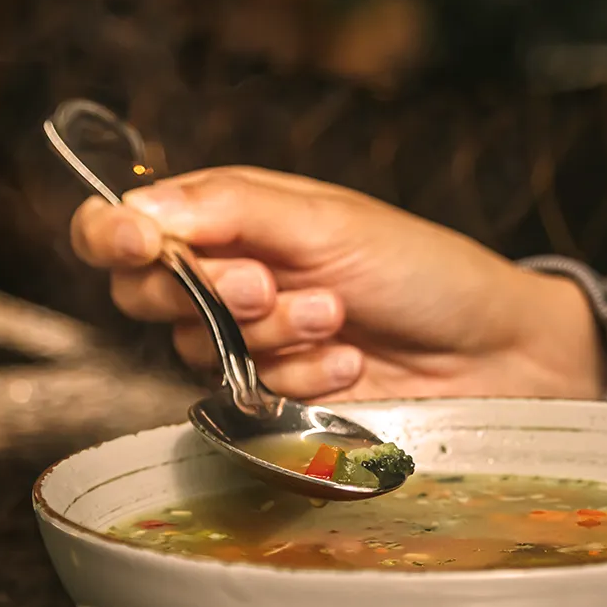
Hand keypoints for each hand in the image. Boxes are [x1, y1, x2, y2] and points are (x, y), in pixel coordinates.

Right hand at [69, 166, 606, 400]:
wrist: (494, 352)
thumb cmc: (424, 270)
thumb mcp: (330, 221)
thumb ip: (231, 210)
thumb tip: (138, 208)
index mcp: (232, 215)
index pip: (127, 224)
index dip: (112, 236)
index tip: (137, 244)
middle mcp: (228, 275)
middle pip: (143, 293)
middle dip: (205, 290)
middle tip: (268, 283)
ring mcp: (249, 340)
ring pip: (195, 348)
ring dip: (271, 333)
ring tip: (339, 316)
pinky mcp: (274, 399)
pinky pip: (243, 396)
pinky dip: (298, 376)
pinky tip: (350, 361)